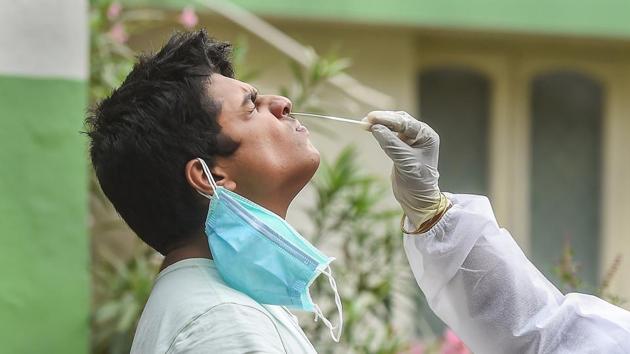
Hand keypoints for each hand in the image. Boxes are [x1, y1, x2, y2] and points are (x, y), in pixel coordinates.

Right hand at [364, 111, 448, 230]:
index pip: (405, 122)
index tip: (371, 117)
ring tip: (365, 124)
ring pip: (393, 125)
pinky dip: (380, 131)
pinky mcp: (401, 146)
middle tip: (365, 120)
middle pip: (399, 120)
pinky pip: (390, 134)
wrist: (417, 198)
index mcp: (426, 136)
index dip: (387, 118)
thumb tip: (375, 127)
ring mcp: (410, 140)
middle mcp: (420, 135)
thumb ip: (391, 143)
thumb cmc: (417, 181)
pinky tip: (372, 130)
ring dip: (380, 124)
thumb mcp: (404, 161)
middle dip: (382, 119)